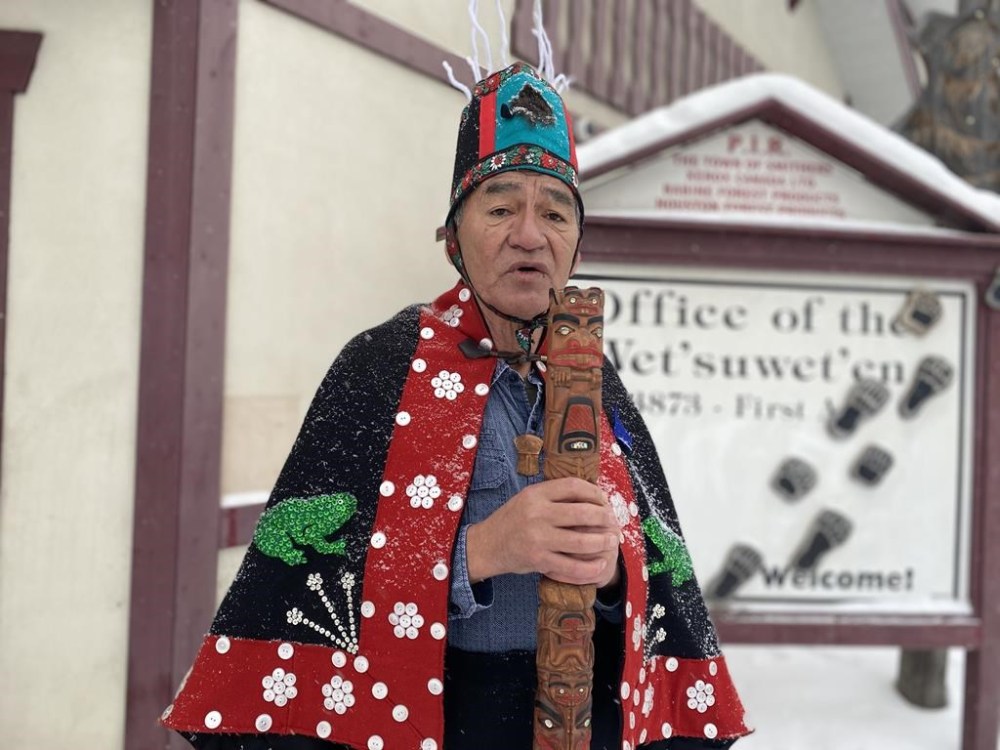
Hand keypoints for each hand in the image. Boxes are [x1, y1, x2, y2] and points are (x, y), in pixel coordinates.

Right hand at [466, 477, 620, 587]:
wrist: (487, 545)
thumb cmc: (512, 520)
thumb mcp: (528, 498)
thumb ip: (554, 495)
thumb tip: (591, 495)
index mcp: (536, 494)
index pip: (574, 486)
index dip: (595, 492)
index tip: (604, 500)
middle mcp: (537, 514)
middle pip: (582, 513)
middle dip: (605, 518)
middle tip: (613, 523)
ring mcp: (537, 539)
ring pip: (581, 541)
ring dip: (602, 542)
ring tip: (611, 541)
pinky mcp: (538, 560)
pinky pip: (571, 567)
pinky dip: (589, 568)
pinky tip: (599, 566)